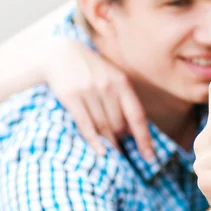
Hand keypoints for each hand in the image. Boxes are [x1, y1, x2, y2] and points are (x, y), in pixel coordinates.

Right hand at [43, 37, 153, 158]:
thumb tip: (132, 129)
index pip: (137, 116)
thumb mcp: (112, 77)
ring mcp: (90, 91)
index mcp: (122, 82)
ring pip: (103, 126)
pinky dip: (93, 141)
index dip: (144, 138)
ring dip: (109, 143)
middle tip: (121, 148)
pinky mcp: (72, 97)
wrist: (60, 54)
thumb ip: (123, 99)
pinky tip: (100, 151)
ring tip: (112, 152)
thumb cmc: (91, 69)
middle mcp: (108, 87)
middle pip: (119, 124)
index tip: (149, 156)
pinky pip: (85, 125)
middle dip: (121, 139)